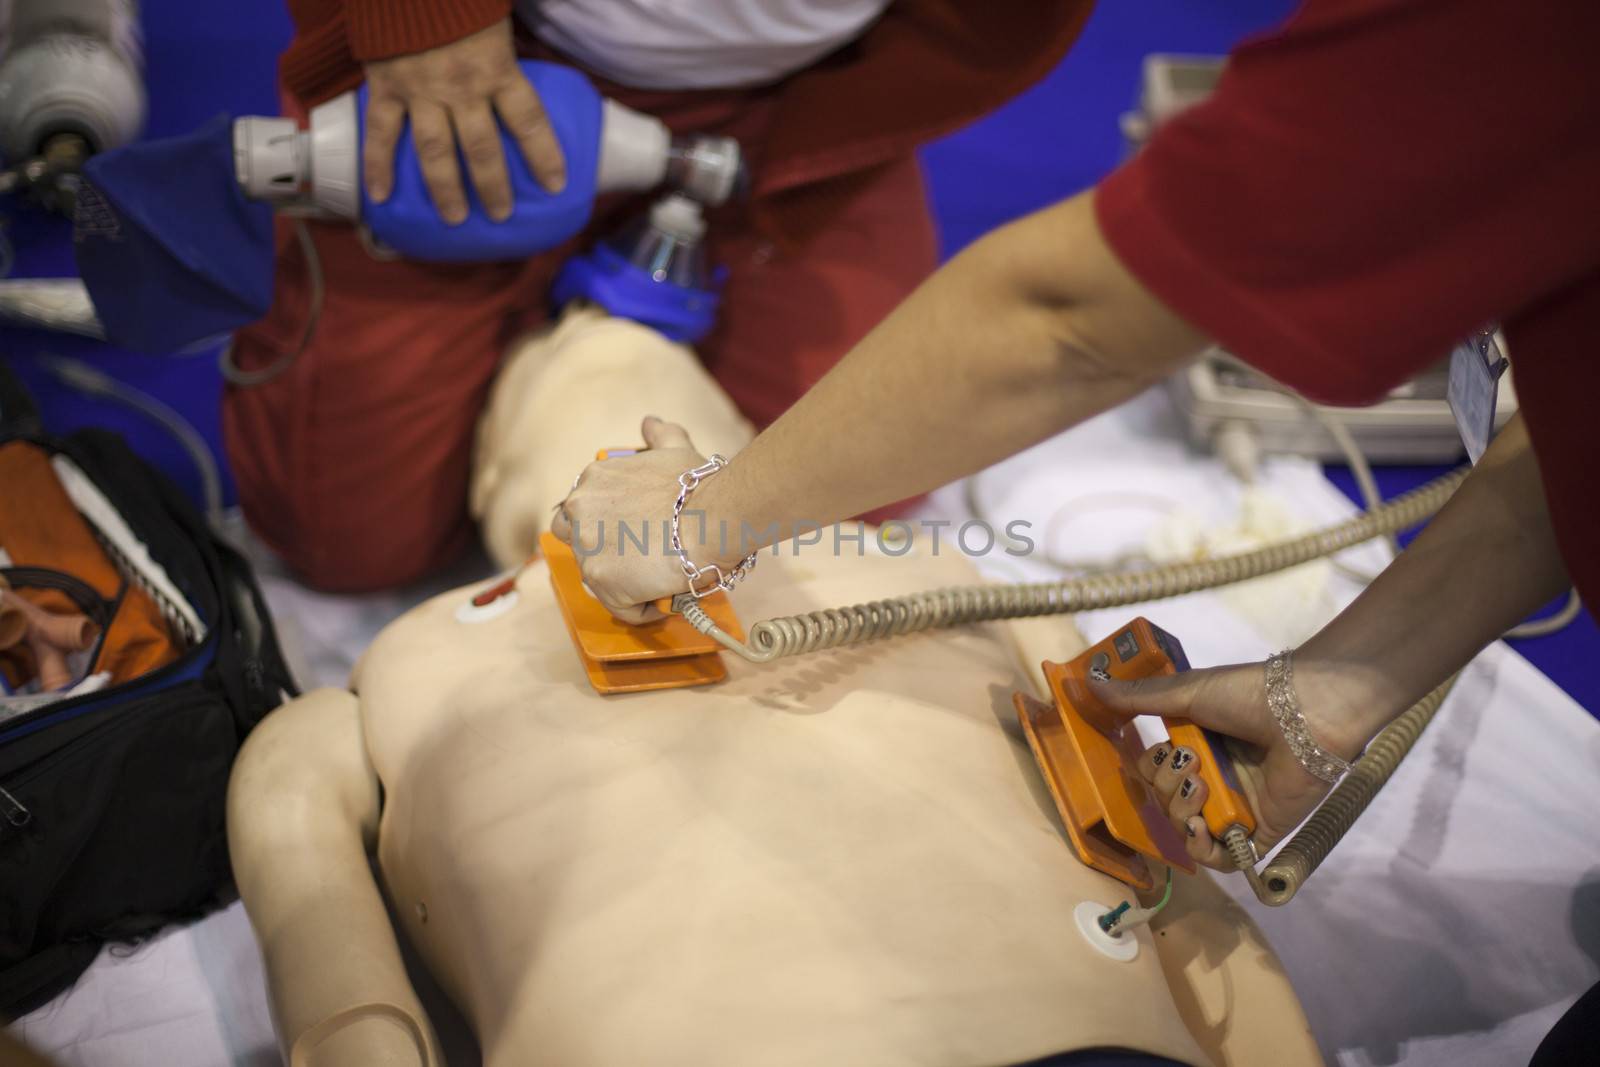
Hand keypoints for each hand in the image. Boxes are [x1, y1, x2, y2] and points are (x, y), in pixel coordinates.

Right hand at [362, 18, 565, 224]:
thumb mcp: (496, 17)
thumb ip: (507, 50)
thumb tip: (521, 71)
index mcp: (497, 68)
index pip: (529, 121)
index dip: (544, 155)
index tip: (556, 186)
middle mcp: (462, 88)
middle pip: (482, 149)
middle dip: (493, 186)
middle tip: (500, 215)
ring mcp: (421, 91)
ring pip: (435, 151)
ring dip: (445, 189)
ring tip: (455, 218)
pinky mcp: (386, 86)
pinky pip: (382, 132)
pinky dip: (377, 164)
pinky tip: (380, 195)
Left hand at [551, 418, 735, 624]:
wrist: (713, 517)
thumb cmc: (700, 486)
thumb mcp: (676, 450)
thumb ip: (660, 434)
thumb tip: (650, 422)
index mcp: (593, 478)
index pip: (582, 508)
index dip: (608, 524)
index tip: (636, 532)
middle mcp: (579, 508)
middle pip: (577, 542)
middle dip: (604, 552)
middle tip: (643, 557)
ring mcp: (586, 545)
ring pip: (599, 577)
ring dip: (628, 581)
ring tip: (663, 577)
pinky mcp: (601, 579)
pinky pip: (620, 606)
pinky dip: (643, 607)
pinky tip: (668, 594)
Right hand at [1090, 659, 1372, 869]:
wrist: (1306, 713)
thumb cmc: (1250, 695)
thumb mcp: (1188, 691)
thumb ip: (1141, 697)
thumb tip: (1090, 684)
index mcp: (1199, 745)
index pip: (1156, 771)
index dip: (1151, 767)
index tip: (1163, 752)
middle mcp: (1215, 777)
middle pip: (1166, 801)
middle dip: (1167, 786)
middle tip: (1191, 766)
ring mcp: (1236, 807)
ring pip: (1187, 830)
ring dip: (1182, 812)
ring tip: (1201, 789)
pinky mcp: (1259, 832)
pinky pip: (1221, 857)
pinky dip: (1203, 849)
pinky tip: (1202, 828)